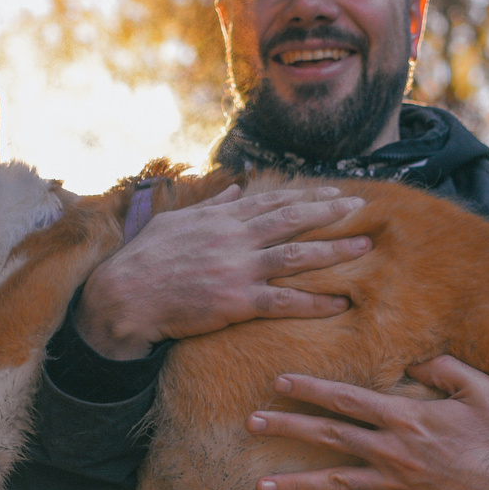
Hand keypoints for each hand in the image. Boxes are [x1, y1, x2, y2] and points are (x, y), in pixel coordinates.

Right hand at [75, 185, 371, 359]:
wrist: (123, 296)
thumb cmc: (144, 259)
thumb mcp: (175, 221)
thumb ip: (211, 205)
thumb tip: (235, 186)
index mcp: (223, 217)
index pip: (274, 201)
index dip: (309, 196)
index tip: (336, 192)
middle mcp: (236, 238)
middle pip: (294, 220)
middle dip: (331, 212)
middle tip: (362, 208)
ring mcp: (238, 269)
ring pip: (298, 256)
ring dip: (336, 250)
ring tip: (365, 246)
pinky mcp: (236, 302)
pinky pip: (285, 302)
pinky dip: (315, 302)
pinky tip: (340, 303)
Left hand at [248, 356, 488, 489]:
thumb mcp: (481, 391)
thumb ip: (446, 368)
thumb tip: (416, 359)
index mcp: (405, 418)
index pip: (347, 399)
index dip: (311, 389)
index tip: (279, 382)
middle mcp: (391, 451)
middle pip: (328, 436)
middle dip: (286, 427)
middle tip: (251, 423)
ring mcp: (393, 485)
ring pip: (334, 483)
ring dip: (295, 485)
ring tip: (260, 488)